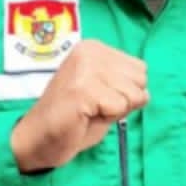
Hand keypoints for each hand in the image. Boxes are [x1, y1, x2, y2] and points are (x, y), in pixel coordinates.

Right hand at [9, 39, 147, 171]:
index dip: (126, 91)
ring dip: (115, 110)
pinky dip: (108, 117)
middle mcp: (90, 51)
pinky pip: (120, 106)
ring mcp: (85, 68)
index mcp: (94, 48)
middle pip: (140, 80)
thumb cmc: (75, 118)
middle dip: (124, 100)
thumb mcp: (107, 93)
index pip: (141, 68)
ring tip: (89, 111)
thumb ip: (127, 85)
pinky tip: (85, 116)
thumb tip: (146, 91)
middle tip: (94, 107)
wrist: (39, 138)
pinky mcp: (83, 88)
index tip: (99, 97)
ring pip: (133, 94)